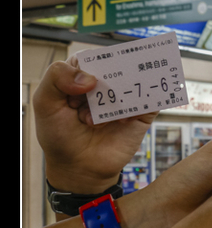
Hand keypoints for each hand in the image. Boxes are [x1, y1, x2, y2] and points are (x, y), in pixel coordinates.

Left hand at [33, 58, 155, 193]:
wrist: (80, 168)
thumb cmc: (59, 136)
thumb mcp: (45, 103)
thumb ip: (57, 78)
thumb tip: (91, 78)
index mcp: (81, 78)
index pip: (92, 58)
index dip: (91, 66)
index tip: (85, 84)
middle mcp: (105, 86)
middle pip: (118, 67)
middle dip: (111, 79)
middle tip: (101, 94)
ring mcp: (125, 99)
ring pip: (135, 82)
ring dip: (122, 96)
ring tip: (104, 117)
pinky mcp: (142, 114)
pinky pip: (151, 102)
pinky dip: (140, 105)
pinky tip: (122, 119)